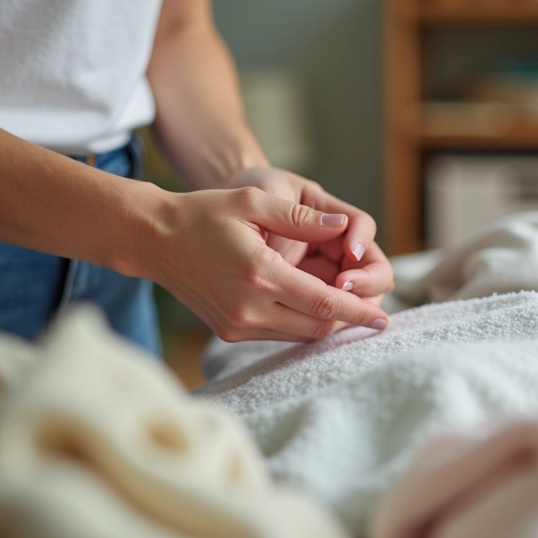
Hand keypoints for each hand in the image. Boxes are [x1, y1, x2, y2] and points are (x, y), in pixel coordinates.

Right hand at [143, 186, 389, 341]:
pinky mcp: (230, 332)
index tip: (383, 316)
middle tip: (374, 311)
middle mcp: (250, 308)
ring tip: (350, 309)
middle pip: (317, 326)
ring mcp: (238, 325)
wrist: (154, 239)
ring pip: (300, 334)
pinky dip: (302, 323)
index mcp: (260, 275)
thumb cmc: (204, 214)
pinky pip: (280, 334)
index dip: (358, 311)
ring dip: (326, 323)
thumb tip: (343, 226)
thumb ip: (302, 218)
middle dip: (348, 320)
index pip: (324, 302)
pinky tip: (315, 308)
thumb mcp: (254, 203)